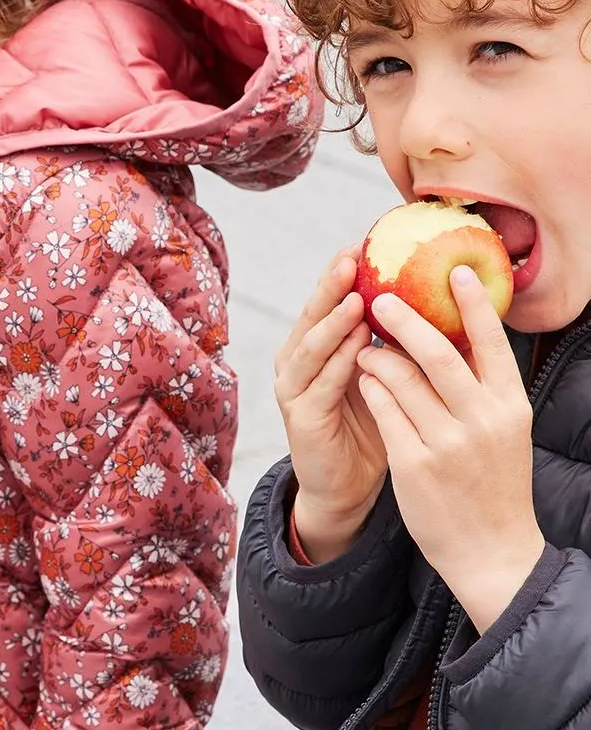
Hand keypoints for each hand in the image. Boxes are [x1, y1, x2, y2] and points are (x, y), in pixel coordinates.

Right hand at [274, 247, 387, 561]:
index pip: (329, 302)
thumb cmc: (374, 427)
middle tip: (351, 258)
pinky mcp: (300, 421)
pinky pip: (318, 387)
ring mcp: (294, 392)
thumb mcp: (387, 376)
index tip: (364, 241)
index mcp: (318, 349)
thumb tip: (435, 298)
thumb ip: (395, 342)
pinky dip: (336, 365)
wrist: (348, 488)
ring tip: (355, 297)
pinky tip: (356, 349)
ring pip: (309, 348)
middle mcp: (298, 364)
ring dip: (332, 322)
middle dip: (330, 287)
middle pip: (312, 317)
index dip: (342, 272)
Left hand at [356, 267, 543, 632]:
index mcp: (510, 407)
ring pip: (404, 383)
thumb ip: (486, 390)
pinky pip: (386, 414)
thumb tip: (464, 339)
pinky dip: (373, 390)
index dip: (474, 305)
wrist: (493, 552)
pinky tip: (363, 378)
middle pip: (440, 355)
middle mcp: (482, 421)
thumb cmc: (495, 485)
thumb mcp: (505, 432)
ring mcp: (448, 445)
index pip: (493, 345)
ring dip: (380, 356)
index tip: (456, 272)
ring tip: (366, 343)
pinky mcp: (415, 466)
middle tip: (381, 297)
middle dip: (407, 321)